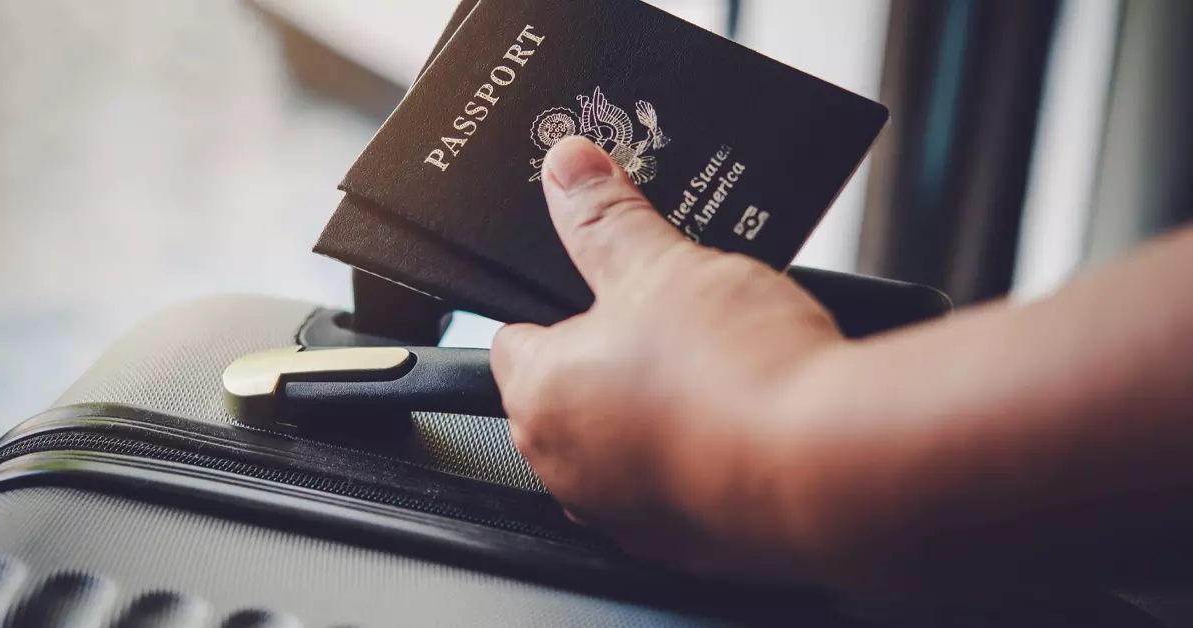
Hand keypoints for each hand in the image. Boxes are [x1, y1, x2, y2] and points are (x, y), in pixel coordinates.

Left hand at [491, 136, 845, 579]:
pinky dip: (699, 458)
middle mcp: (567, 468)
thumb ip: (604, 217)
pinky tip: (743, 422)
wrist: (832, 467)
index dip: (558, 303)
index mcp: (541, 396)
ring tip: (717, 369)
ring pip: (625, 445)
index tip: (595, 290)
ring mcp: (624, 515)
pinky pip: (677, 489)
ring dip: (658, 411)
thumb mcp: (663, 265)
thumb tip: (568, 170)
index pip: (515, 338)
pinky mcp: (685, 547)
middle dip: (615, 356)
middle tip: (672, 323)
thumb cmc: (739, 374)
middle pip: (573, 393)